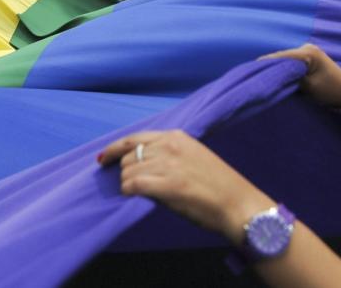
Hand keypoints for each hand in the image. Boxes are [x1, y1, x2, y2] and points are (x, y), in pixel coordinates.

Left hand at [98, 130, 273, 244]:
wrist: (237, 204)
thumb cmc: (218, 185)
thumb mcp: (193, 156)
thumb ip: (168, 154)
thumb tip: (139, 163)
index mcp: (177, 136)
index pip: (134, 138)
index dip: (114, 149)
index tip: (103, 159)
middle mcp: (170, 146)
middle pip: (129, 156)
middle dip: (125, 171)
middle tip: (133, 185)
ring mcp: (169, 165)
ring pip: (128, 171)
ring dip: (128, 184)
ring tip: (140, 193)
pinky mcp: (168, 185)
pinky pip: (133, 185)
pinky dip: (129, 191)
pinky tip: (134, 196)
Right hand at [260, 43, 340, 109]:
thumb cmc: (331, 91)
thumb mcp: (308, 86)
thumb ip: (290, 78)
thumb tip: (272, 76)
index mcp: (307, 52)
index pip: (281, 56)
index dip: (265, 64)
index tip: (250, 71)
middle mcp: (306, 48)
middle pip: (281, 57)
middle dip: (270, 67)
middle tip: (254, 77)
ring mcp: (307, 53)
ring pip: (285, 61)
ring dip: (276, 70)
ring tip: (262, 78)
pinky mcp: (307, 60)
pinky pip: (290, 64)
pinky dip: (283, 71)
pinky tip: (275, 78)